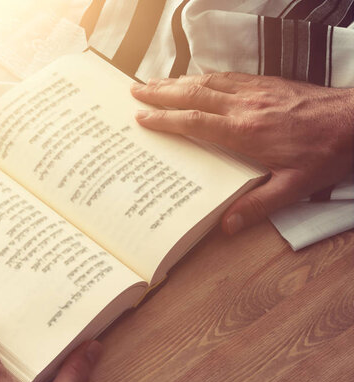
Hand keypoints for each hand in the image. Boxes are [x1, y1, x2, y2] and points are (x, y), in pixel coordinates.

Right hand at [131, 73, 353, 233]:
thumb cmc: (326, 152)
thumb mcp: (295, 186)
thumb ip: (259, 204)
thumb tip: (226, 225)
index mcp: (246, 132)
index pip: (195, 122)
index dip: (165, 119)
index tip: (142, 117)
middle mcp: (245, 106)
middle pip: (193, 94)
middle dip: (160, 92)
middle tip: (135, 91)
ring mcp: (255, 91)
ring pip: (207, 81)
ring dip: (176, 81)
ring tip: (153, 82)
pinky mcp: (265, 84)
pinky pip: (226, 76)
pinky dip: (203, 76)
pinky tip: (194, 77)